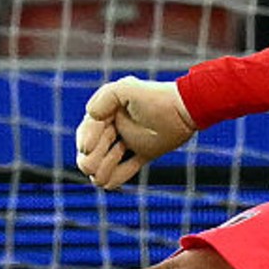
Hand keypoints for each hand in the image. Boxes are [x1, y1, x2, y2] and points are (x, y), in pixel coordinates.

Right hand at [74, 76, 194, 189]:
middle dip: (100, 154)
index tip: (111, 134)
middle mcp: (109, 131)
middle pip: (86, 159)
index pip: (83, 136)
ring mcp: (123, 145)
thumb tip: (91, 116)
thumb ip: (104, 98)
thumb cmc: (156, 98)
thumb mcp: (126, 89)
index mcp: (102, 115)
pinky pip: (116, 178)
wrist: (184, 111)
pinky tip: (136, 160)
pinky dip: (119, 175)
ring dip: (107, 166)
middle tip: (121, 143)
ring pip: (97, 173)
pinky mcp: (139, 156)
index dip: (91, 141)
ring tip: (125, 149)